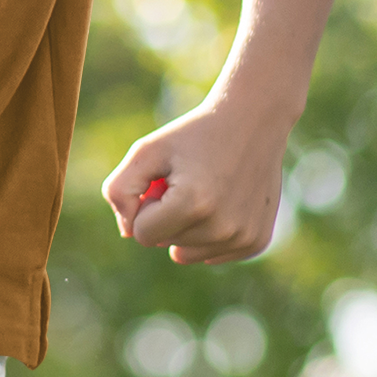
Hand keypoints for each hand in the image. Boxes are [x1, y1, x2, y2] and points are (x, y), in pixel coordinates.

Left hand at [101, 99, 285, 265]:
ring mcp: (243, 237)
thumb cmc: (193, 135)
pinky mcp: (257, 242)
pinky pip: (213, 254)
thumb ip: (120, 190)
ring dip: (187, 226)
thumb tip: (129, 233)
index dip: (146, 204)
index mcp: (192, 204)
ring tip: (206, 191)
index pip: (142, 234)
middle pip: (166, 243)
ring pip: (188, 253)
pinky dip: (210, 233)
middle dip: (167, 214)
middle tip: (189, 179)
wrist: (253, 121)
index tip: (165, 179)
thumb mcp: (146, 151)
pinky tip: (223, 202)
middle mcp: (222, 228)